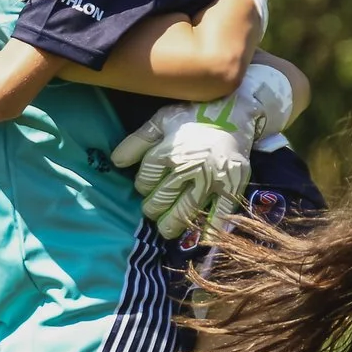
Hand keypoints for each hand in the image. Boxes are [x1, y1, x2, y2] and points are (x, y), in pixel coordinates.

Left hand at [110, 64, 294, 238]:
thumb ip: (137, 141)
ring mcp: (211, 180)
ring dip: (172, 224)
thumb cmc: (194, 115)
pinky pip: (220, 213)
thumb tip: (115, 162)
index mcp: (168, 151)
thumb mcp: (161, 120)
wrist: (236, 111)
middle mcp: (187, 168)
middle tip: (153, 209)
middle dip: (153, 208)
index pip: (145, 181)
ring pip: (184, 211)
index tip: (147, 186)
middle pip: (161, 200)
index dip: (142, 185)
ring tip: (166, 228)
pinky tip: (202, 240)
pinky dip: (210, 229)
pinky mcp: (231, 186)